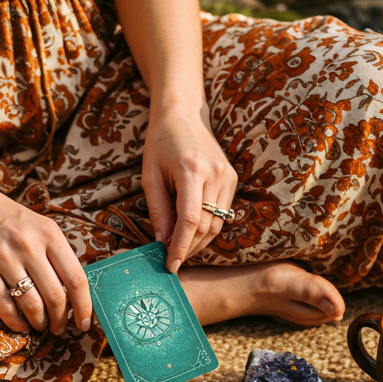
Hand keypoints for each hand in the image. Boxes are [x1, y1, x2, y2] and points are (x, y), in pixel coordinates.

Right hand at [0, 174, 91, 335]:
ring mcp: (4, 256)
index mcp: (49, 233)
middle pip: (55, 297)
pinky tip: (21, 325)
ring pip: (31, 305)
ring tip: (40, 326)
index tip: (85, 323)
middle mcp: (29, 244)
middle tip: (58, 328)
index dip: (84, 307)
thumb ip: (54, 253)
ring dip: (39, 323)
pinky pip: (4, 306)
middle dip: (60, 321)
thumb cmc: (3, 215)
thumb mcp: (37, 225)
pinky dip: (16, 322)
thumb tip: (72, 292)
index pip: (76, 279)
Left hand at [141, 101, 237, 273]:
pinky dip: (207, 228)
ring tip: (180, 248)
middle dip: (189, 248)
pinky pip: (222, 213)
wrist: (182, 115)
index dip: (180, 248)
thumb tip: (162, 243)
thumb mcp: (150, 176)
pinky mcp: (232, 179)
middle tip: (171, 260)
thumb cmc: (160, 143)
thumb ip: (158, 211)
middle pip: (206, 226)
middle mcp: (215, 174)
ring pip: (217, 224)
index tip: (170, 266)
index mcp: (191, 171)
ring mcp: (227, 176)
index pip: (189, 221)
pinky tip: (191, 231)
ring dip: (199, 242)